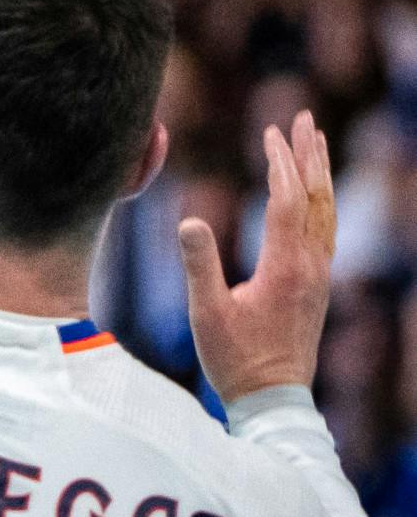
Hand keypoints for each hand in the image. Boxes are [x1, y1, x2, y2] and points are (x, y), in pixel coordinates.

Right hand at [179, 110, 334, 403]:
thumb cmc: (234, 359)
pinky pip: (325, 230)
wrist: (273, 399)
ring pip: (326, 212)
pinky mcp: (318, 286)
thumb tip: (189, 220)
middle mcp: (311, 266)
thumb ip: (199, 264)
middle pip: (315, 197)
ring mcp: (319, 276)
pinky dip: (320, 200)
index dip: (279, 163)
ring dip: (319, 173)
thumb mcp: (206, 313)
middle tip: (302, 118)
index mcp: (285, 268)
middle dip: (308, 155)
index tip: (269, 132)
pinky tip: (314, 194)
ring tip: (315, 142)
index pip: (286, 201)